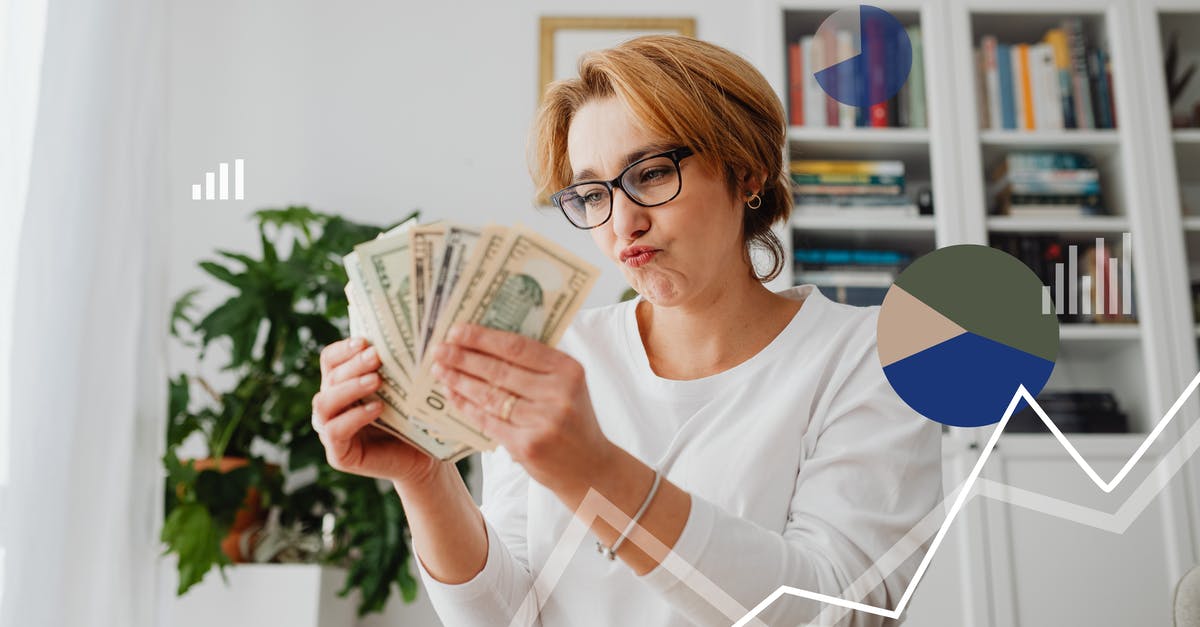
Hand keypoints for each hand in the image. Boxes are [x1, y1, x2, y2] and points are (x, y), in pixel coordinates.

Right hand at [313, 337, 439, 484]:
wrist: (426, 458)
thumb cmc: (414, 419)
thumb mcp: (403, 389)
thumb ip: (394, 367)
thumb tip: (401, 334)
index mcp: (342, 386)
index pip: (330, 360)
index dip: (343, 349)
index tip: (365, 340)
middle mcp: (331, 406)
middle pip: (330, 377)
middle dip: (353, 365)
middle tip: (377, 356)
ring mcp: (330, 431)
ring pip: (325, 402)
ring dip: (350, 388)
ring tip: (376, 381)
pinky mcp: (339, 454)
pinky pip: (335, 431)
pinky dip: (354, 417)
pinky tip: (377, 409)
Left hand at [429, 323, 614, 493]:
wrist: (591, 469)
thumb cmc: (573, 421)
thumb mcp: (567, 387)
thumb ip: (537, 366)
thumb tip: (485, 341)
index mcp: (569, 370)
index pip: (517, 347)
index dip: (482, 338)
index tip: (456, 330)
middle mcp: (558, 394)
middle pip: (499, 370)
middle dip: (463, 357)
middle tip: (438, 349)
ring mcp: (543, 422)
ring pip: (490, 396)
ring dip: (459, 381)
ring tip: (439, 370)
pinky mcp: (527, 446)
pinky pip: (487, 421)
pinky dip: (466, 407)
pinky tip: (452, 395)